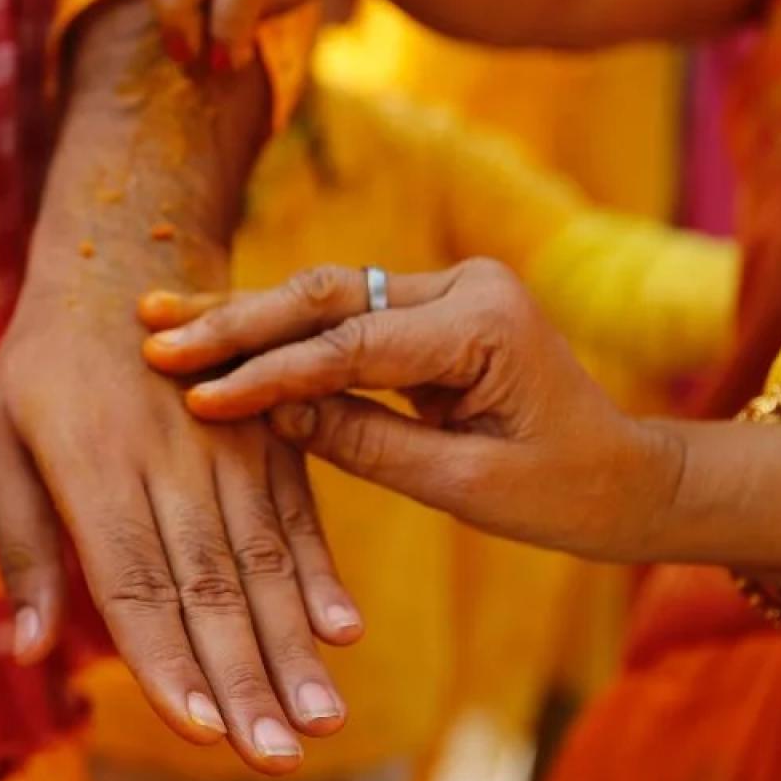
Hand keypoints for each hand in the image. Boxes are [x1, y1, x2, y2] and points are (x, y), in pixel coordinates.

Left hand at [0, 280, 361, 774]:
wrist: (117, 257)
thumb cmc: (39, 368)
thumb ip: (21, 546)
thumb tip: (26, 654)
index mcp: (91, 468)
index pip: (133, 582)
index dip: (166, 658)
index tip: (197, 730)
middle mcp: (168, 461)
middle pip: (209, 586)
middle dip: (244, 679)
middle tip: (275, 758)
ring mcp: (229, 446)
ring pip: (263, 561)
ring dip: (293, 646)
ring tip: (320, 720)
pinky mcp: (269, 435)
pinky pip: (300, 512)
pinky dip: (322, 574)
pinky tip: (344, 632)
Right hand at [142, 260, 674, 558]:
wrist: (627, 476)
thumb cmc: (561, 494)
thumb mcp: (464, 484)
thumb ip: (366, 441)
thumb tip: (268, 413)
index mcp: (485, 325)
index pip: (352, 345)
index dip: (269, 373)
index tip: (195, 397)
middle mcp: (463, 286)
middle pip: (325, 295)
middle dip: (235, 321)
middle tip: (152, 338)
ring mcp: (443, 288)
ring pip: (319, 296)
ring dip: (240, 315)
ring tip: (156, 322)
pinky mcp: (422, 306)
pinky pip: (334, 315)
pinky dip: (271, 329)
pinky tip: (205, 327)